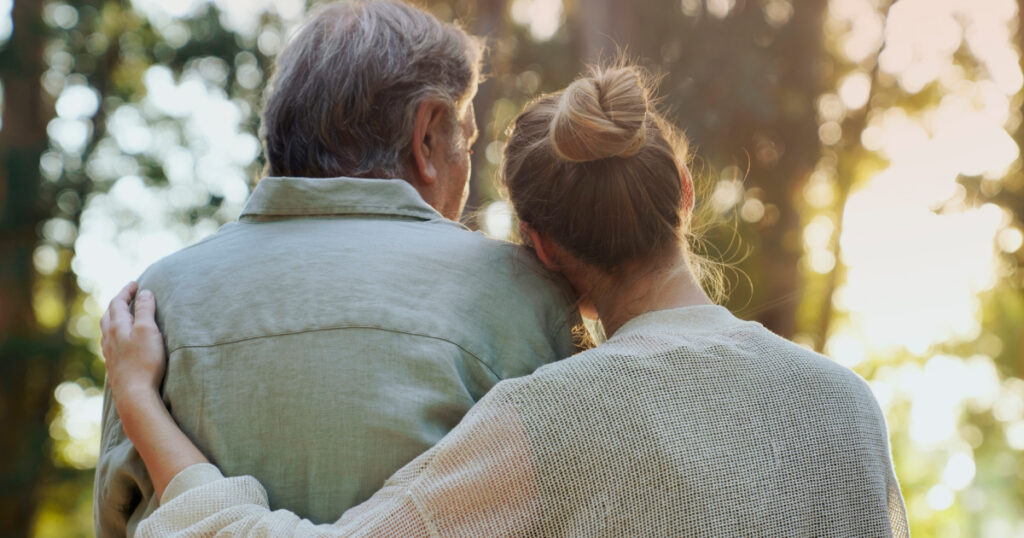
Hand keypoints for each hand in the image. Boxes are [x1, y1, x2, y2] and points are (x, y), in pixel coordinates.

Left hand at [100, 282, 166, 400]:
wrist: (134, 394)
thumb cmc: (144, 361)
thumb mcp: (148, 330)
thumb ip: (146, 310)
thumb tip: (144, 293)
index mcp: (117, 326)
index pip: (118, 303)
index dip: (126, 291)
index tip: (135, 284)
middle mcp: (109, 338)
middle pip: (108, 315)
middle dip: (118, 303)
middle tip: (127, 296)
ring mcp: (109, 353)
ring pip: (106, 331)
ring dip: (113, 319)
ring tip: (121, 317)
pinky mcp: (114, 367)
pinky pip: (109, 345)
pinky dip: (114, 336)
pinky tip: (119, 343)